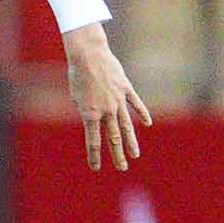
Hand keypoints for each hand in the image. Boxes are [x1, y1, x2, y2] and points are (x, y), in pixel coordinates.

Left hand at [62, 25, 150, 171]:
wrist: (88, 54)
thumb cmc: (77, 74)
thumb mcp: (76, 96)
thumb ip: (86, 110)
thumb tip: (95, 120)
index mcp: (90, 113)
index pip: (93, 141)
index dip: (94, 156)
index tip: (95, 168)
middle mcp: (106, 110)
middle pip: (113, 138)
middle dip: (117, 155)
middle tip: (122, 168)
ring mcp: (118, 100)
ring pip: (127, 126)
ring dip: (131, 142)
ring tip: (135, 155)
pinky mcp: (126, 88)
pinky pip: (136, 104)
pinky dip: (142, 114)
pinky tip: (147, 124)